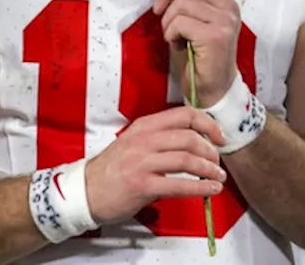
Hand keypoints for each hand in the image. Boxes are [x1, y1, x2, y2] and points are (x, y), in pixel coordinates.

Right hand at [84, 105, 227, 224]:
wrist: (85, 191)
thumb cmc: (112, 170)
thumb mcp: (134, 143)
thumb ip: (160, 140)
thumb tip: (194, 144)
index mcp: (144, 126)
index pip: (184, 114)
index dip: (208, 124)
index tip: (219, 136)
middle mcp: (144, 140)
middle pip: (190, 136)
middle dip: (211, 150)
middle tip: (218, 161)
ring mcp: (142, 162)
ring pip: (187, 158)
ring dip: (209, 169)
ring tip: (218, 176)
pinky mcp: (142, 184)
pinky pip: (179, 184)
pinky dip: (201, 187)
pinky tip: (210, 189)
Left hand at [153, 0, 240, 108]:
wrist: (213, 89)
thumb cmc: (199, 55)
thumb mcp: (193, 21)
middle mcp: (227, 4)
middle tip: (158, 11)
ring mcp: (224, 18)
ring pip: (180, 2)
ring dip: (168, 21)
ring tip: (175, 36)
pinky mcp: (216, 34)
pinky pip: (179, 21)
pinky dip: (171, 34)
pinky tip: (178, 45)